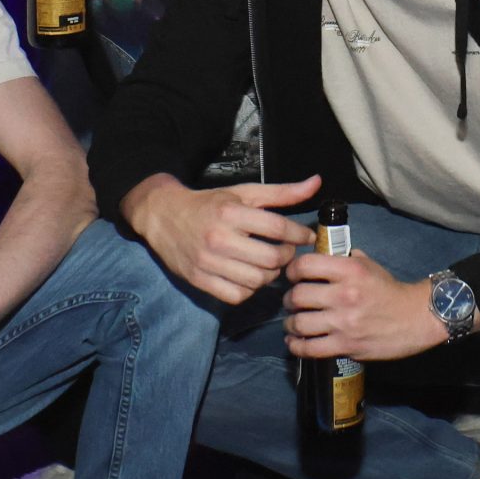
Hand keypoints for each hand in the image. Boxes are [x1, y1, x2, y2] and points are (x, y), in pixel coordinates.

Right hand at [125, 175, 318, 303]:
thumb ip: (281, 192)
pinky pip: (237, 295)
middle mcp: (219, 238)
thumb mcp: (244, 193)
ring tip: (269, 264)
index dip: (299, 234)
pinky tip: (250, 276)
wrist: (163, 216)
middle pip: (270, 259)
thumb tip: (316, 183)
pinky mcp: (199, 280)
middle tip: (287, 251)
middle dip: (287, 256)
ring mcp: (207, 262)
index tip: (306, 236)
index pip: (277, 229)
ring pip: (257, 280)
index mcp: (231, 212)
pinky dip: (249, 289)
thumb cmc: (210, 204)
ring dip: (270, 275)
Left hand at [287, 250, 446, 361]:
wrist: (416, 318)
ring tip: (292, 323)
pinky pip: (310, 348)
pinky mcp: (346, 346)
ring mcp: (343, 322)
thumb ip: (345, 260)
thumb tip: (323, 256)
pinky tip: (294, 342)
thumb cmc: (390, 290)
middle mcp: (344, 294)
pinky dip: (297, 346)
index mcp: (349, 270)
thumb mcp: (370, 266)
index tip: (292, 276)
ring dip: (291, 323)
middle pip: (297, 295)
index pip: (305, 265)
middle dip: (288, 299)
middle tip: (291, 301)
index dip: (292, 270)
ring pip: (299, 323)